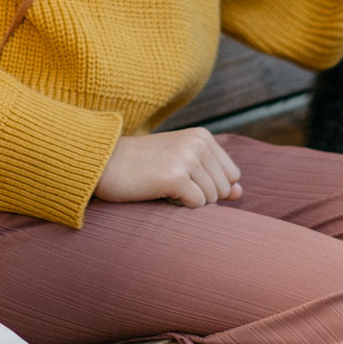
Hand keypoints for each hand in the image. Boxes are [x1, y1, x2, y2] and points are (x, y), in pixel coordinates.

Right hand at [95, 129, 242, 207]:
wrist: (102, 164)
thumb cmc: (141, 167)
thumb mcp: (181, 165)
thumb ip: (213, 177)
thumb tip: (239, 194)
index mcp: (203, 136)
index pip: (232, 176)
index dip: (211, 187)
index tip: (183, 180)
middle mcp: (198, 143)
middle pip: (223, 190)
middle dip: (200, 197)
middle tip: (169, 185)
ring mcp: (187, 158)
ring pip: (211, 199)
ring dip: (187, 202)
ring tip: (163, 188)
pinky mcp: (175, 176)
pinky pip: (196, 205)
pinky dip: (179, 207)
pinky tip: (159, 194)